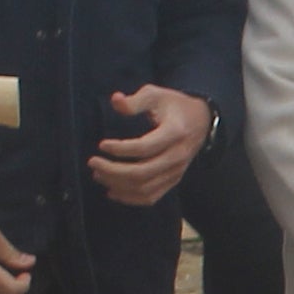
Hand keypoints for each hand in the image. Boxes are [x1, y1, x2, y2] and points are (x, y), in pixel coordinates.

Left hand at [92, 84, 212, 205]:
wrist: (200, 121)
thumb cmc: (174, 106)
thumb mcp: (156, 94)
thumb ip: (135, 100)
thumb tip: (115, 101)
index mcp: (175, 133)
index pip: (144, 148)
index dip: (120, 149)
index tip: (102, 145)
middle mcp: (177, 156)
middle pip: (142, 173)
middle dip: (113, 170)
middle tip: (93, 162)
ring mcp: (176, 171)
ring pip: (144, 188)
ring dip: (118, 184)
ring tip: (98, 174)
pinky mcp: (173, 180)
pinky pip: (151, 197)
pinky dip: (130, 198)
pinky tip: (112, 191)